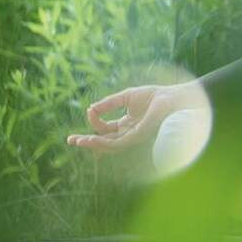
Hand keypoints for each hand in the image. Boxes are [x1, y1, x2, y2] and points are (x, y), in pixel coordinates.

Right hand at [67, 83, 188, 153]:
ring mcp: (134, 136)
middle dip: (87, 141)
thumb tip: (90, 109)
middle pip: (104, 141)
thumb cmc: (153, 96)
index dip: (94, 121)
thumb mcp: (125, 97)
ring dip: (93, 144)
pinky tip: (93, 139)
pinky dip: (104, 142)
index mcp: (126, 124)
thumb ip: (108, 104)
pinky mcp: (138, 136)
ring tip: (79, 141)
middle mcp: (129, 133)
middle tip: (71, 140)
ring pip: (109, 145)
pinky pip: (118, 143)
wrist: (171, 96)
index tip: (89, 111)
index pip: (105, 129)